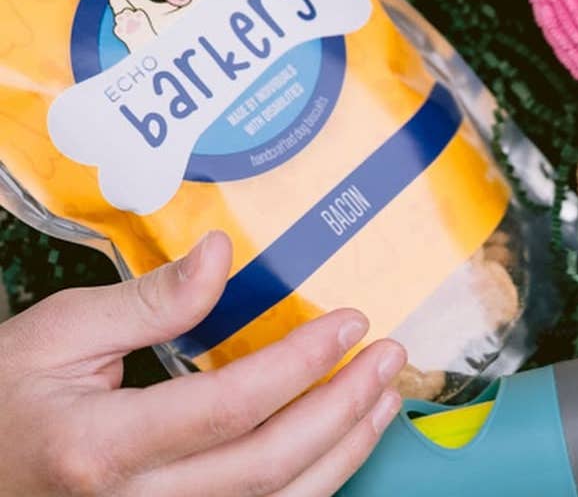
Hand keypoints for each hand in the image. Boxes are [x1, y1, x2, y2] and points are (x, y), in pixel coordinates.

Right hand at [0, 230, 404, 495]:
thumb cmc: (3, 394)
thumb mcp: (60, 331)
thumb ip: (149, 301)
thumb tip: (223, 253)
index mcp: (102, 447)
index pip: (229, 408)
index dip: (300, 365)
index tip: (350, 322)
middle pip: (264, 470)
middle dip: (341, 411)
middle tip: (389, 356)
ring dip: (340, 455)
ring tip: (383, 399)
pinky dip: (308, 490)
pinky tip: (339, 448)